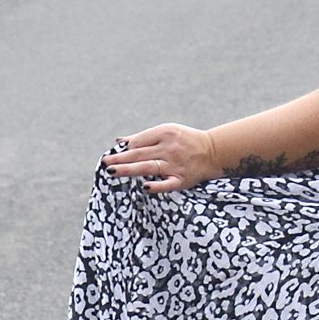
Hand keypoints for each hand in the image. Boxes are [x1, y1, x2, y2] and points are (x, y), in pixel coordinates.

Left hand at [103, 124, 218, 192]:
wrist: (213, 152)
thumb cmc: (185, 141)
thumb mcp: (166, 132)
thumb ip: (143, 137)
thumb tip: (120, 142)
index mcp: (164, 133)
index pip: (138, 142)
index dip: (125, 150)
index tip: (115, 156)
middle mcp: (169, 148)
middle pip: (139, 154)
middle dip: (120, 159)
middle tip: (105, 164)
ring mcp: (175, 164)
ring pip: (148, 167)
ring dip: (129, 170)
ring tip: (112, 172)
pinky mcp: (182, 179)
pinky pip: (168, 184)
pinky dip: (157, 186)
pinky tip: (145, 187)